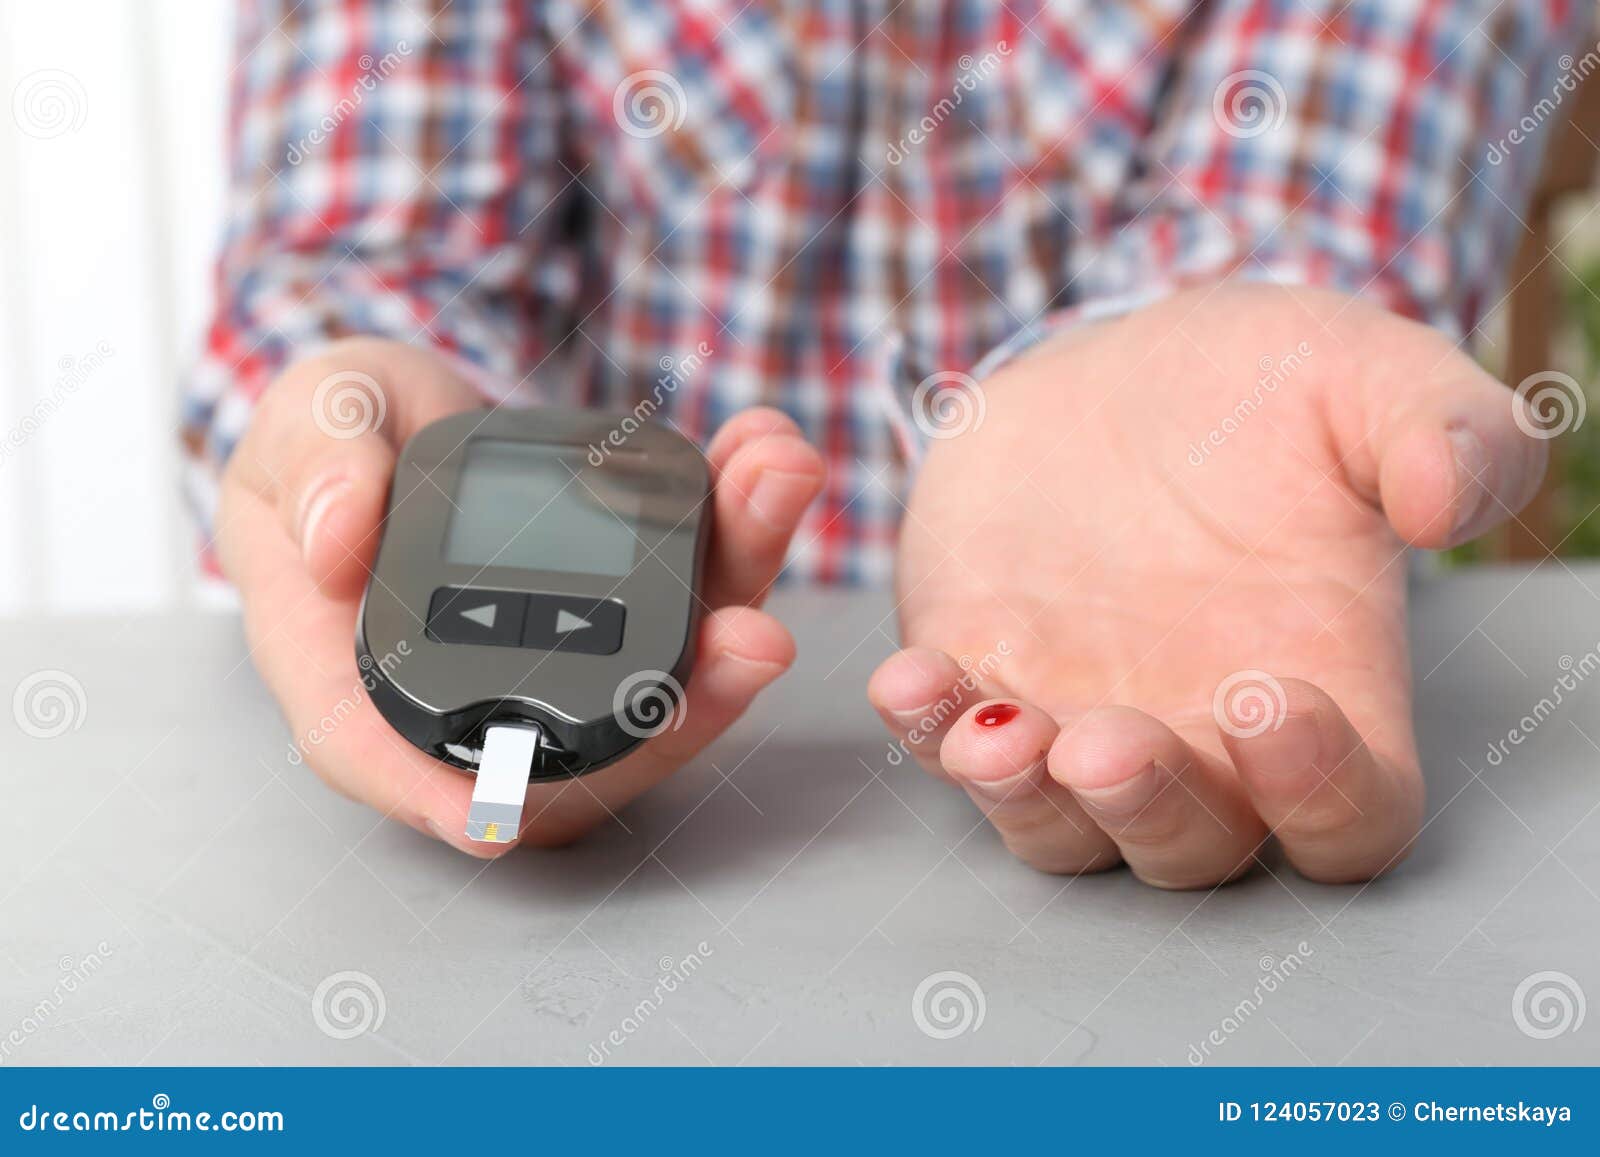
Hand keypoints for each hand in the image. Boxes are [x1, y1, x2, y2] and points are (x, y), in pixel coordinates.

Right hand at [219, 338, 824, 855]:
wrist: (415, 416)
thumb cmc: (340, 441)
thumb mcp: (307, 426)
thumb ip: (318, 471)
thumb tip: (334, 543)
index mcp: (361, 671)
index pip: (387, 759)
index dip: (440, 799)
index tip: (501, 815)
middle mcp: (480, 691)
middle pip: (579, 743)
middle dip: (681, 704)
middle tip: (750, 638)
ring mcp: (568, 660)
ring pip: (665, 670)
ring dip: (737, 588)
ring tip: (775, 488)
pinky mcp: (631, 613)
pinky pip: (696, 594)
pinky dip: (743, 528)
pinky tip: (766, 460)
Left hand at [869, 285, 1545, 886]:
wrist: (1120, 369)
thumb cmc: (1267, 389)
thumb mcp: (1369, 377)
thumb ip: (1445, 432)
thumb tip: (1447, 501)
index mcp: (1322, 696)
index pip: (1348, 815)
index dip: (1320, 792)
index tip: (1273, 700)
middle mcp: (1200, 740)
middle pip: (1186, 845)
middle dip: (1146, 808)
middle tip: (1107, 744)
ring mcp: (1078, 720)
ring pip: (1056, 826)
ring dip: (1020, 797)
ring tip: (992, 732)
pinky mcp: (980, 676)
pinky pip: (945, 738)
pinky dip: (923, 725)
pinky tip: (906, 679)